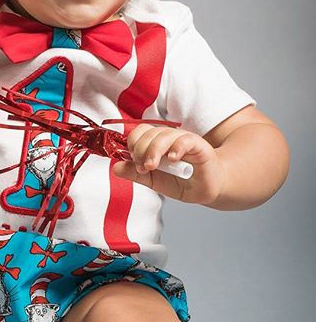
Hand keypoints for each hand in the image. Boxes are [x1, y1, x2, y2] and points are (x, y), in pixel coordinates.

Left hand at [111, 124, 225, 204]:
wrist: (205, 189)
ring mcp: (182, 139)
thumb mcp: (153, 180)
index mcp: (155, 143)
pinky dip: (177, 148)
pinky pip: (185, 140)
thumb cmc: (180, 182)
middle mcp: (167, 138)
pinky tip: (173, 159)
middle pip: (148, 133)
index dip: (133, 145)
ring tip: (153, 166)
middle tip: (145, 168)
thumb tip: (115, 167)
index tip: (136, 163)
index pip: (138, 133)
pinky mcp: (198, 144)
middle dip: (141, 151)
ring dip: (155, 151)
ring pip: (164, 135)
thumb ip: (135, 173)